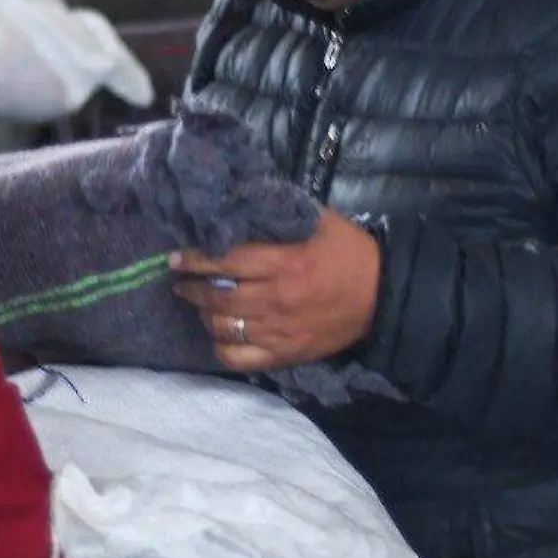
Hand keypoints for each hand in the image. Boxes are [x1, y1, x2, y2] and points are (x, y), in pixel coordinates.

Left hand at [170, 208, 380, 371]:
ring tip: (197, 304)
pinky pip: (239, 358)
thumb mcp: (318, 220)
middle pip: (217, 297)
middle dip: (190, 288)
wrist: (383, 294)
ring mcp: (279, 331)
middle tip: (179, 281)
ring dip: (203, 316)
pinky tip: (218, 334)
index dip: (194, 260)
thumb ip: (279, 212)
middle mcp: (276, 299)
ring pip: (223, 328)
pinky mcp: (286, 354)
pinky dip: (221, 347)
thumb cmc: (348, 251)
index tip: (174, 258)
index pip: (224, 262)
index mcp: (283, 262)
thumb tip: (242, 198)